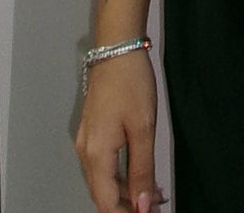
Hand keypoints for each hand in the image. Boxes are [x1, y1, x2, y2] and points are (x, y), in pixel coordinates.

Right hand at [76, 49, 161, 212]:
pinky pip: (104, 165)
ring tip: (154, 193)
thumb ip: (142, 170)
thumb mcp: (143, 128)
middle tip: (157, 205)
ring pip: (103, 181)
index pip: (106, 203)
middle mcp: (86, 153)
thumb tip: (143, 206)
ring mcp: (87, 142)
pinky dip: (121, 176)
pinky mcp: (92, 132)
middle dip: (129, 206)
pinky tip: (140, 173)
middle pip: (103, 195)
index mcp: (96, 155)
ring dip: (126, 192)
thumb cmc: (132, 84)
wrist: (117, 47)